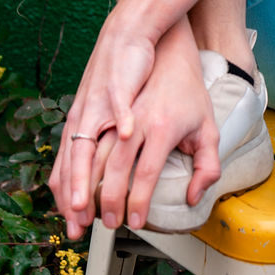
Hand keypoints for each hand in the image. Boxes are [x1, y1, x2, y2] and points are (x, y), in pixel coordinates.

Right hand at [49, 16, 217, 238]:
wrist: (164, 48)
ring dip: (78, 191)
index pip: (146, 172)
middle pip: (110, 168)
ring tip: (78, 219)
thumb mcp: (208, 127)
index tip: (136, 223)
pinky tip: (66, 192)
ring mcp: (108, 114)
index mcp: (160, 126)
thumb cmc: (187, 90)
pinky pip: (73, 149)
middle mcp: (131, 121)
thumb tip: (193, 197)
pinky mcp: (93, 112)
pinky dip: (67, 174)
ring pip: (86, 159)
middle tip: (105, 226)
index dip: (138, 201)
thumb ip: (207, 166)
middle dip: (105, 201)